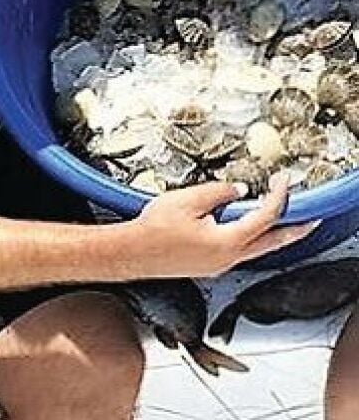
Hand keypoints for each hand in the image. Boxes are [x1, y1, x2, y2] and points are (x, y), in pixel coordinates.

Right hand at [131, 174, 318, 277]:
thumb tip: (238, 189)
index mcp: (228, 241)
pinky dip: (250, 238)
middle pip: (273, 243)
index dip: (279, 196)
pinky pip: (239, 251)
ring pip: (257, 249)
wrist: (133, 252)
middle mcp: (229, 258)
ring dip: (273, 234)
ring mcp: (219, 265)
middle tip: (312, 220)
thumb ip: (218, 192)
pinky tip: (242, 228)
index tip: (283, 181)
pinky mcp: (208, 265)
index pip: (265, 216)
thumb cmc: (153, 230)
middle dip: (295, 230)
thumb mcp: (187, 200)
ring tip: (281, 221)